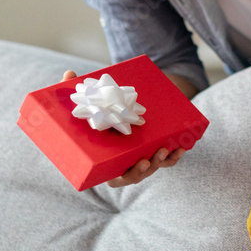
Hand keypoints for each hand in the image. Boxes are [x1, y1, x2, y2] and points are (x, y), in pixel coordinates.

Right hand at [58, 71, 185, 187]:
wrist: (120, 109)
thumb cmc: (99, 111)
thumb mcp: (89, 103)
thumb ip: (77, 92)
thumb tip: (69, 73)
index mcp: (108, 162)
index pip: (116, 177)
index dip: (125, 175)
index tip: (131, 167)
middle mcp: (125, 164)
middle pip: (136, 175)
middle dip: (143, 170)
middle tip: (146, 160)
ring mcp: (141, 158)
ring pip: (152, 167)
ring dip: (159, 161)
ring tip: (163, 149)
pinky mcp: (154, 151)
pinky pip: (167, 159)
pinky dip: (174, 156)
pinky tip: (182, 147)